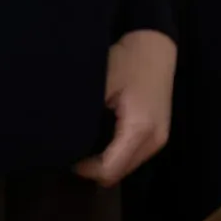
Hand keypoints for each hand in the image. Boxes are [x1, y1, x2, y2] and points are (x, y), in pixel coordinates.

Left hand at [74, 30, 175, 187]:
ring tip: (86, 147)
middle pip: (118, 173)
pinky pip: (133, 156)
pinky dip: (116, 154)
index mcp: (139, 130)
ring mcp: (159, 139)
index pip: (109, 169)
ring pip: (126, 167)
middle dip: (94, 169)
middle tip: (73, 153)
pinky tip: (103, 140)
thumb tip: (61, 139)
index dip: (85, 170)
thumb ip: (84, 118)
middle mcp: (154, 141)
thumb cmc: (127, 62)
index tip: (67, 157)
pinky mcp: (159, 135)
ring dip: (106, 163)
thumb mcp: (100, 87)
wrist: (156, 47)